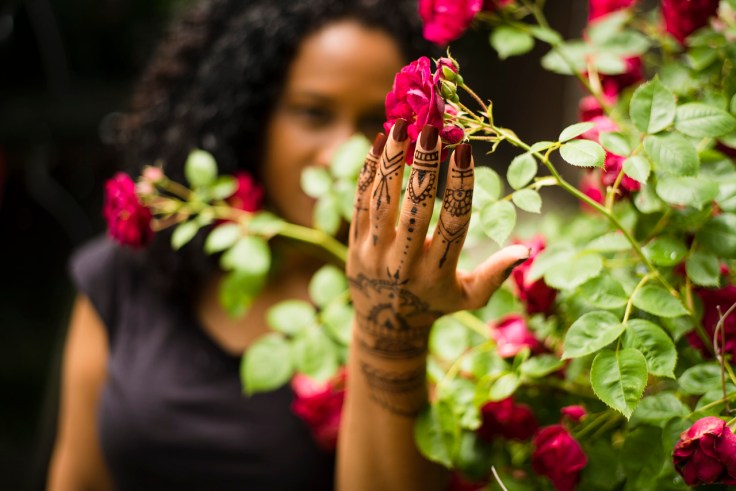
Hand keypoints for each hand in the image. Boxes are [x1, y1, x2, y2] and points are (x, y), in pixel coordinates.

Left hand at [346, 119, 528, 414]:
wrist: (385, 326)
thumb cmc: (436, 304)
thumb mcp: (469, 297)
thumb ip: (496, 274)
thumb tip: (526, 249)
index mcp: (438, 274)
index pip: (453, 225)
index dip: (461, 186)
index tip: (465, 151)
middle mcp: (404, 264)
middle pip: (416, 210)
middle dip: (425, 167)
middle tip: (432, 130)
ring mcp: (374, 255)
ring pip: (382, 202)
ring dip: (391, 162)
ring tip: (401, 126)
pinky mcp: (352, 246)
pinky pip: (359, 204)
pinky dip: (367, 173)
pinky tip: (378, 143)